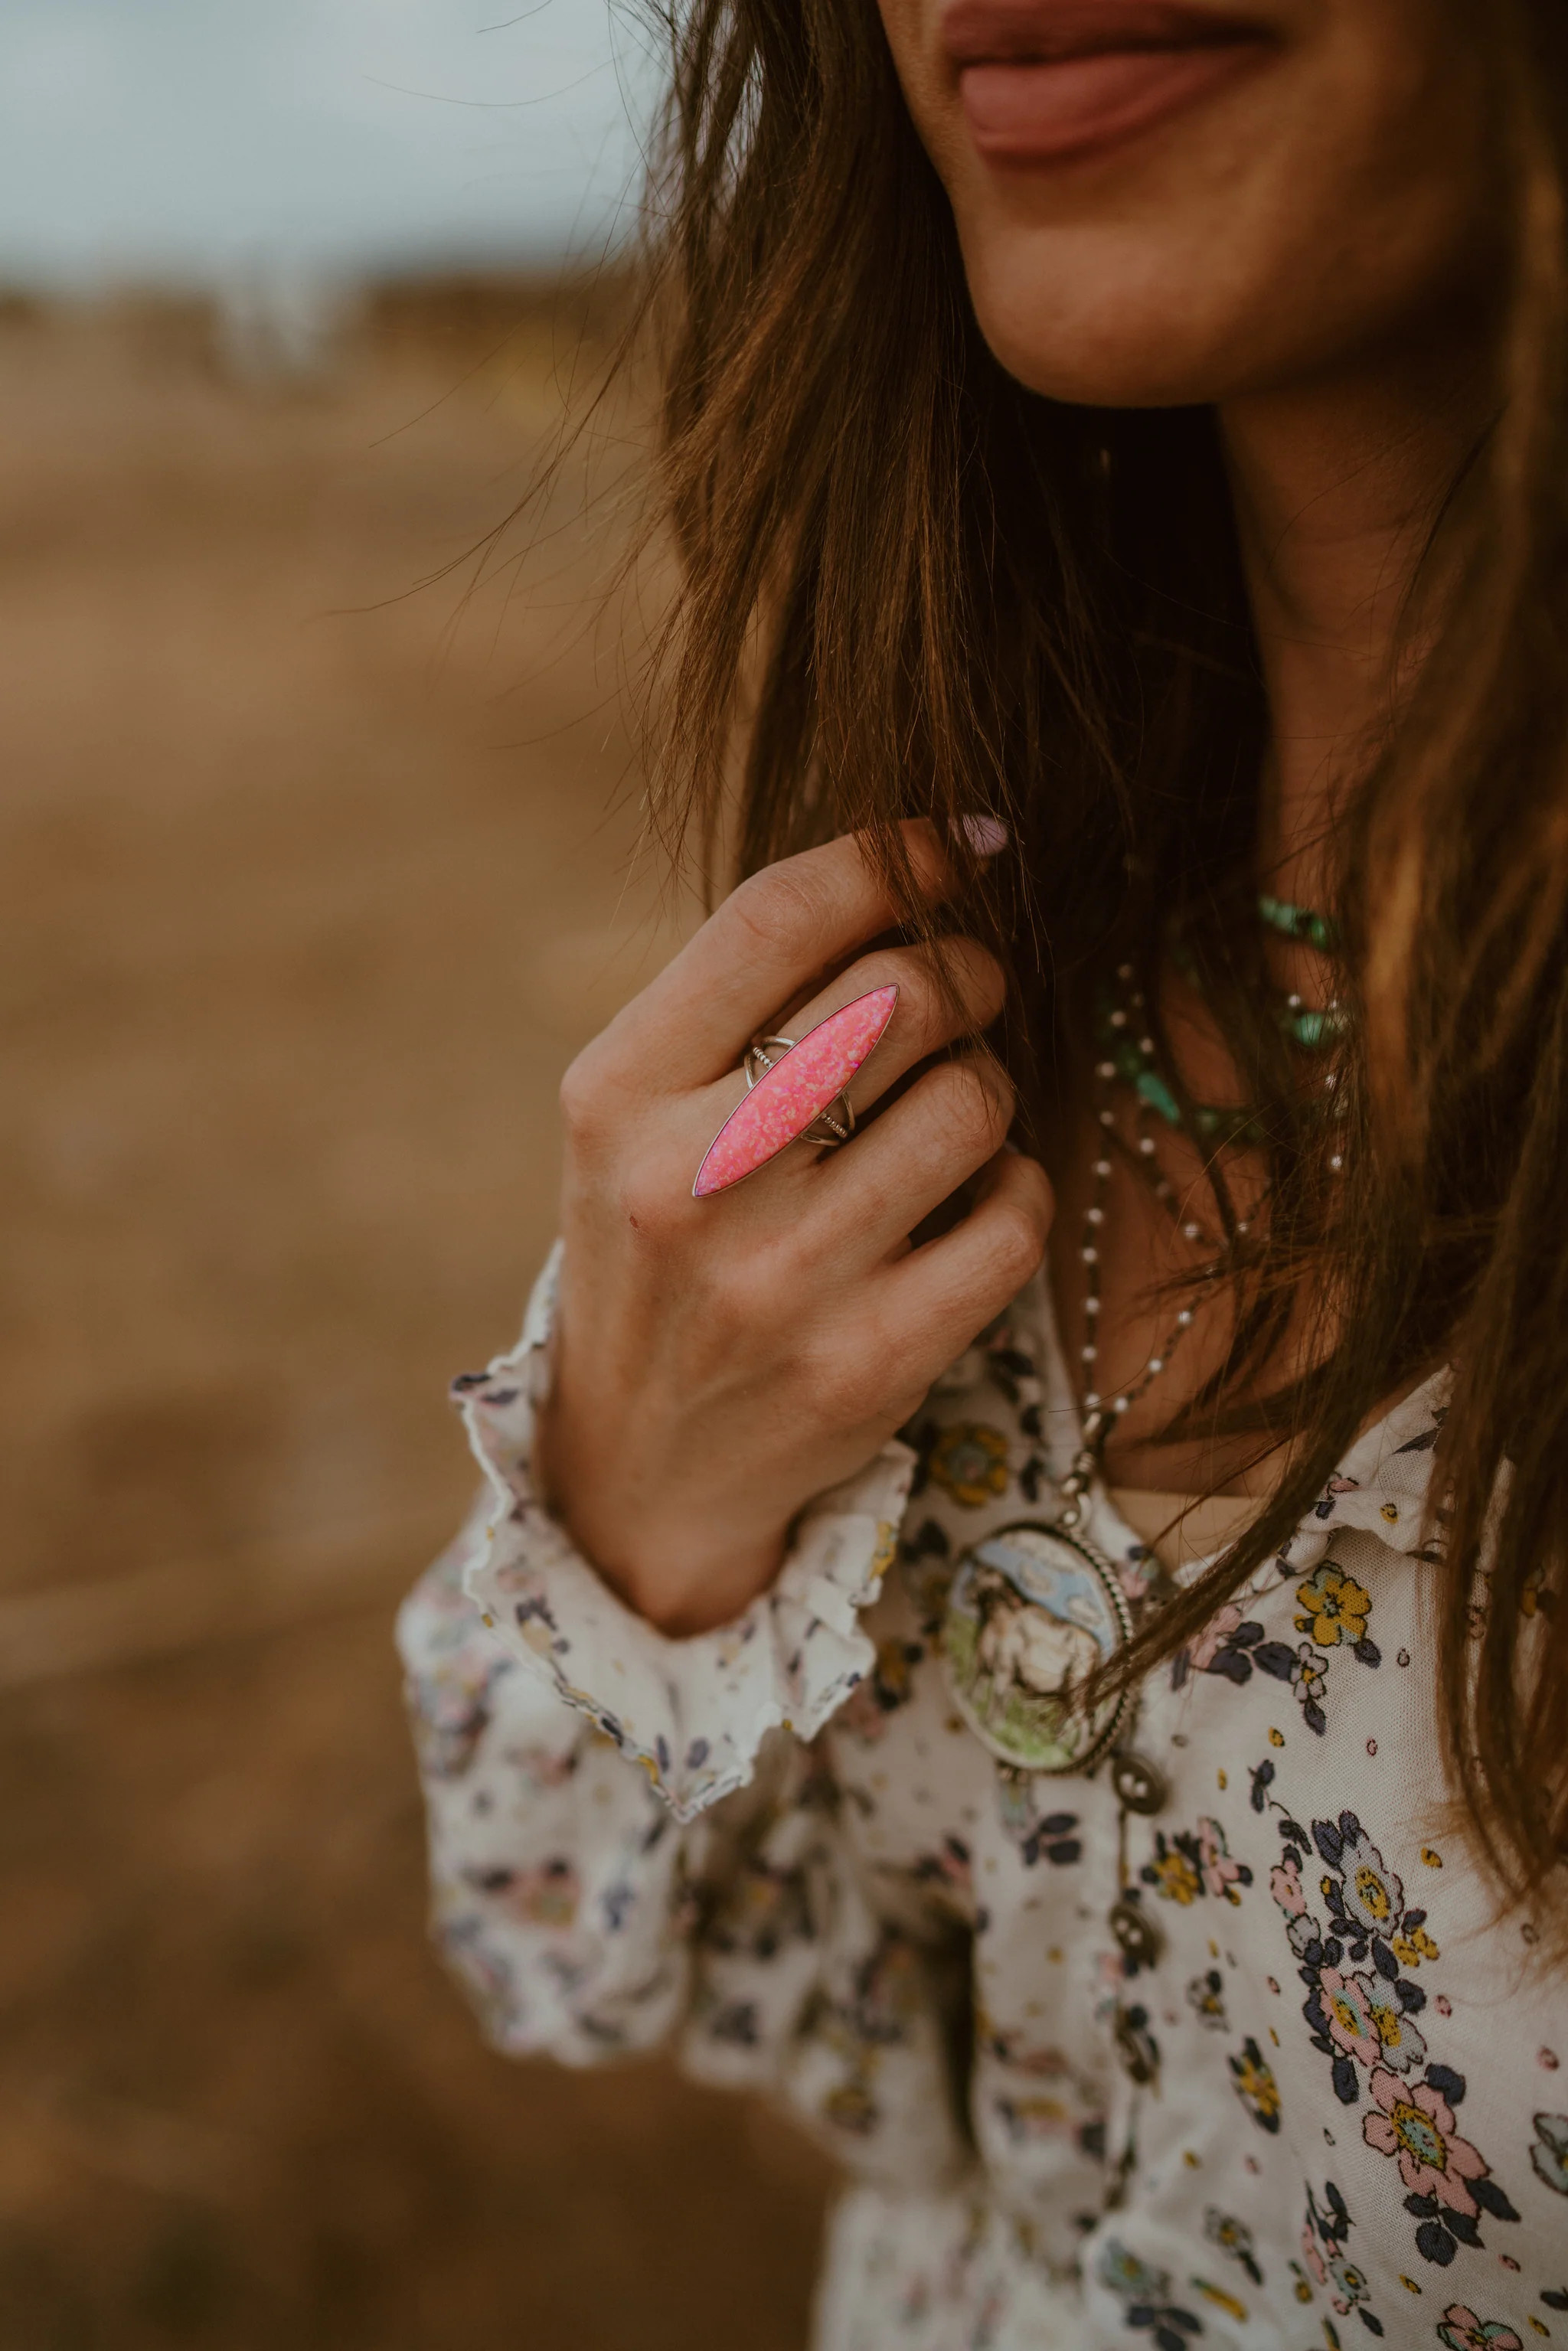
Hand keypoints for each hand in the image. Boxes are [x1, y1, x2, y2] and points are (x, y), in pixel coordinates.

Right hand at [536, 823, 1053, 1634]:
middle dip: (963, 971)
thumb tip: (920, 859)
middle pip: (897, 994)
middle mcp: (690, 1181)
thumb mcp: (633, 1118)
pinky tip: (971, 1199)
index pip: (774, 918)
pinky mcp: (873, 1361)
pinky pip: (1014, 1213)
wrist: (644, 1466)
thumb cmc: (657, 1248)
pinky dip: (1015, 1185)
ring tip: (951, 1107)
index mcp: (616, 1094)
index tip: (956, 844)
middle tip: (966, 990)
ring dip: (988, 1082)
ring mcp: (783, 1280)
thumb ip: (737, 1001)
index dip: (888, 854)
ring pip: (973, 1099)